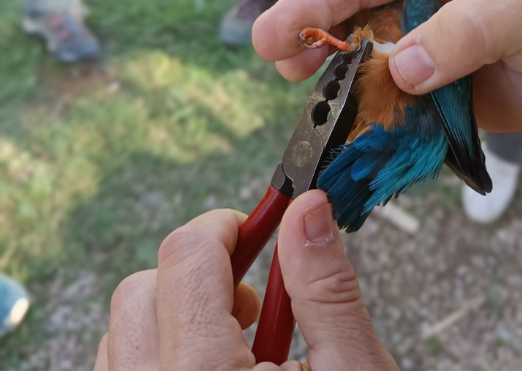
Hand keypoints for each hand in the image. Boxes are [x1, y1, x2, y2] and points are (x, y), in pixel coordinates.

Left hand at [95, 190, 399, 370]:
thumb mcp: (355, 369)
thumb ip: (327, 288)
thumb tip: (308, 209)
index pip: (186, 256)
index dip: (226, 227)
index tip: (260, 229)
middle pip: (140, 287)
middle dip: (200, 272)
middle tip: (254, 299)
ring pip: (123, 328)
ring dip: (176, 311)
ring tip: (237, 340)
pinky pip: (123, 364)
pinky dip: (160, 346)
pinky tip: (212, 365)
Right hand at [252, 0, 521, 132]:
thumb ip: (462, 34)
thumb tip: (399, 71)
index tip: (279, 26)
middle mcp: (430, 6)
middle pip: (359, 18)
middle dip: (315, 35)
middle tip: (278, 61)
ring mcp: (437, 54)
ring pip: (375, 66)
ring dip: (339, 80)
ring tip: (303, 93)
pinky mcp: (449, 97)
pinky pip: (406, 107)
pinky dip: (380, 119)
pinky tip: (353, 129)